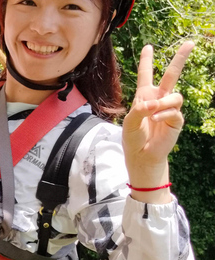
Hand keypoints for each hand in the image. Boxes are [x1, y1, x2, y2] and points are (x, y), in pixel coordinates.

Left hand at [123, 42, 193, 193]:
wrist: (142, 155)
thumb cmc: (133, 138)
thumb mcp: (129, 122)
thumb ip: (139, 109)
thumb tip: (155, 103)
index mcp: (144, 96)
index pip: (146, 75)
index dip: (146, 61)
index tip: (148, 47)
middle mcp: (158, 99)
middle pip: (171, 75)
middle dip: (180, 58)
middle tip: (190, 42)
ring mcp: (169, 108)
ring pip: (174, 95)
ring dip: (163, 103)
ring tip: (152, 114)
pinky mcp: (176, 119)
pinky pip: (174, 111)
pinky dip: (163, 114)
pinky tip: (155, 120)